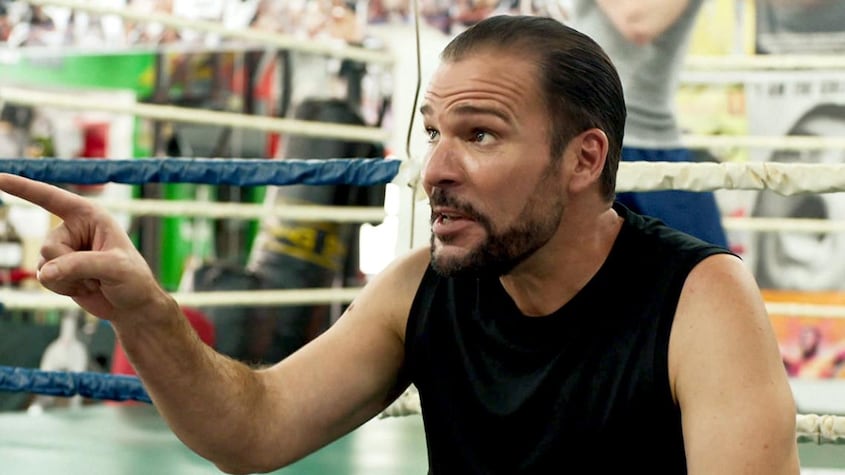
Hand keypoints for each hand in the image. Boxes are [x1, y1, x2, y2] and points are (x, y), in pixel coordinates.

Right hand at [0, 173, 171, 321]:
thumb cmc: (133, 280)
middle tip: (99, 274)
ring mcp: (63, 250)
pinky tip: (85, 288)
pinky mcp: (57, 269)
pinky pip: (44, 279)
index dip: (22, 187)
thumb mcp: (115, 268)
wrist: (132, 305)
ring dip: (69, 280)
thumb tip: (44, 273)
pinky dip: (64, 288)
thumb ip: (80, 265)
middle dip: (70, 265)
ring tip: (95, 281)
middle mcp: (72, 229)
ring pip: (43, 265)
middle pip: (48, 246)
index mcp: (90, 215)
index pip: (51, 198)